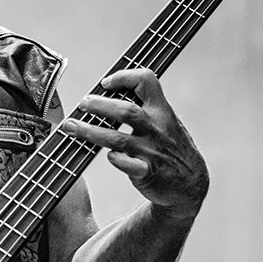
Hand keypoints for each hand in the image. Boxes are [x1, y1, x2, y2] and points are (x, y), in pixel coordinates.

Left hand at [65, 68, 208, 220]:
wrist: (190, 184)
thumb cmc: (170, 148)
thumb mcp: (166, 122)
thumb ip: (144, 108)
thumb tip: (106, 96)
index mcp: (162, 111)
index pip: (147, 82)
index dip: (124, 77)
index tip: (105, 82)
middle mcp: (157, 128)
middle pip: (126, 111)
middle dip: (100, 105)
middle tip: (83, 103)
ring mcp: (152, 151)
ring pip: (118, 139)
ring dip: (91, 132)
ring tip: (72, 127)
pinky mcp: (147, 173)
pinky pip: (126, 164)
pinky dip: (115, 159)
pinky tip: (107, 155)